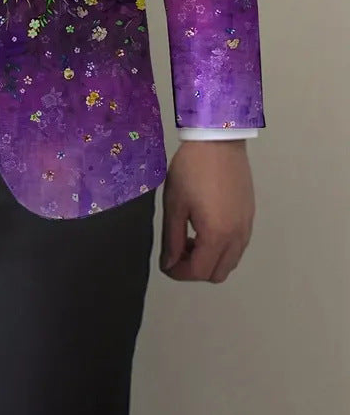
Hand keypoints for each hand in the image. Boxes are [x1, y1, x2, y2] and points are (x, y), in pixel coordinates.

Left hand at [160, 140, 254, 282]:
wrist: (218, 142)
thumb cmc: (191, 170)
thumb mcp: (175, 204)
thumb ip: (172, 239)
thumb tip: (170, 264)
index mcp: (217, 235)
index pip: (198, 271)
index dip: (178, 273)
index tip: (165, 263)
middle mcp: (237, 237)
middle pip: (218, 273)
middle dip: (194, 269)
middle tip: (177, 250)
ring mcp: (247, 227)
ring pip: (230, 262)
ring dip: (209, 259)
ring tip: (189, 238)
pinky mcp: (250, 217)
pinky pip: (237, 246)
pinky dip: (221, 248)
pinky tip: (204, 228)